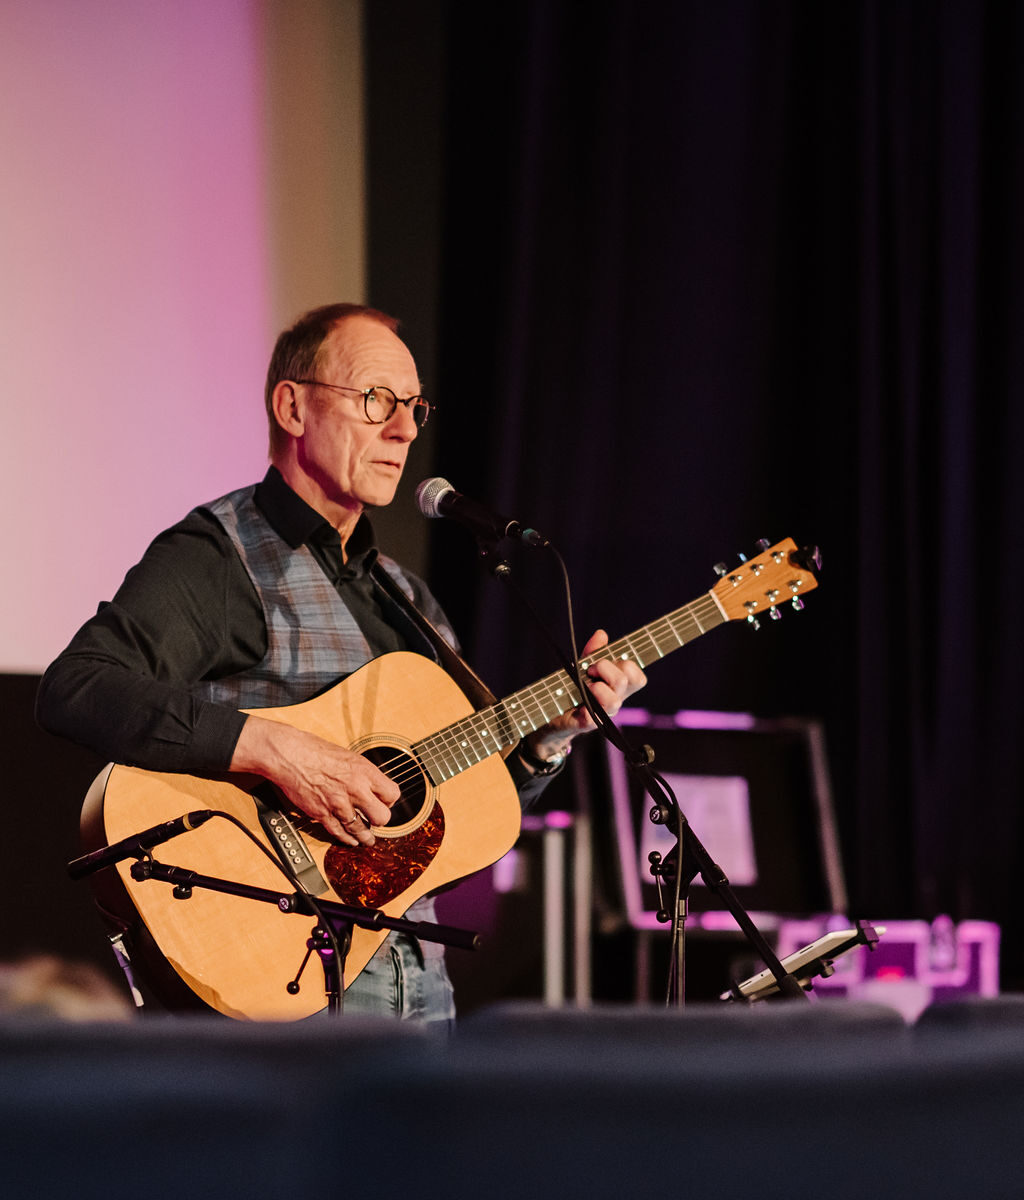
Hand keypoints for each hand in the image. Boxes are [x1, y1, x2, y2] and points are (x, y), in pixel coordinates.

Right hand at [230, 715, 399, 845]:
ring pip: (361, 830)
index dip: (389, 800)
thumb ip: (362, 774)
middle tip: (376, 819)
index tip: (384, 802)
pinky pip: (339, 832)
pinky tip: (351, 841)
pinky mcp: (322, 813)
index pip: (392, 794)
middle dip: (380, 820)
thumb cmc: (316, 751)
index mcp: (364, 771)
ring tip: (368, 840)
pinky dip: (347, 839)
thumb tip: (372, 786)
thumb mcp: (348, 757)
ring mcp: (338, 803)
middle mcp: (355, 789)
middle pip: (382, 817)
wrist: (290, 754)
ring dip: (366, 837)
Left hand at [525, 628, 646, 761]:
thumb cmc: (574, 687)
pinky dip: (585, 711)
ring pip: (614, 702)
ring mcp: (602, 714)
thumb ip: (593, 651)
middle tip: (590, 669)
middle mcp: (614, 700)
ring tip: (585, 686)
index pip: (637, 678)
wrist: (553, 711)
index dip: (627, 666)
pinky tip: (578, 707)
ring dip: (598, 688)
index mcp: (618, 687)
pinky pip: (591, 719)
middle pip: (624, 682)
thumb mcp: (583, 665)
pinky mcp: (586, 724)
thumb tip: (601, 634)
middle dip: (606, 668)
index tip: (604, 661)